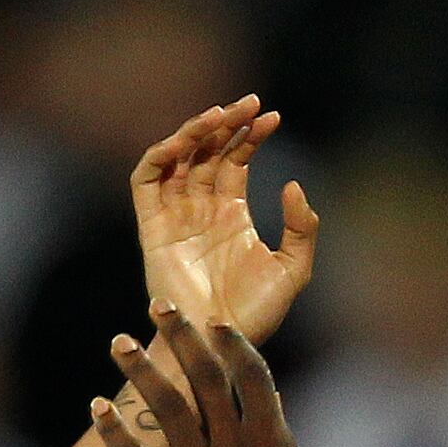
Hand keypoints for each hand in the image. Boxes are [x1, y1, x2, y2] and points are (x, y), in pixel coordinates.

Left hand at [94, 303, 324, 446]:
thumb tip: (277, 419)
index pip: (256, 382)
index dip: (234, 346)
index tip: (214, 321)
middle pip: (209, 382)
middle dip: (184, 339)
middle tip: (160, 306)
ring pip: (170, 412)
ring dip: (143, 372)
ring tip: (118, 342)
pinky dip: (116, 432)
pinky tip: (97, 408)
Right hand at [133, 95, 318, 348]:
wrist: (220, 342)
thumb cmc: (256, 314)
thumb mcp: (293, 269)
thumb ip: (301, 228)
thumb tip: (291, 183)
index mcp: (232, 213)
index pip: (236, 159)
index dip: (251, 135)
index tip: (272, 116)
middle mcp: (201, 208)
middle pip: (208, 151)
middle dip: (227, 124)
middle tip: (250, 103)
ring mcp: (175, 214)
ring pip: (179, 158)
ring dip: (196, 132)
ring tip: (222, 115)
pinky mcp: (152, 226)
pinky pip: (146, 180)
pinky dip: (161, 155)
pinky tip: (185, 141)